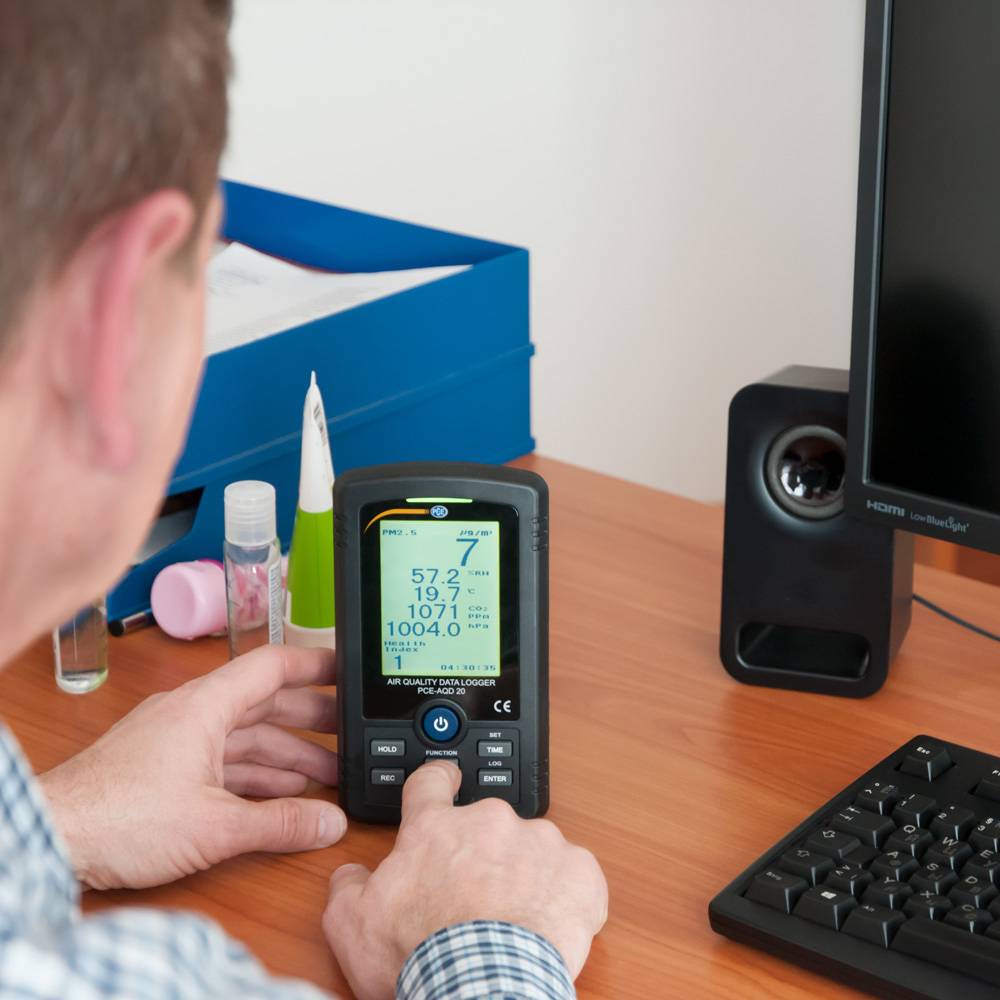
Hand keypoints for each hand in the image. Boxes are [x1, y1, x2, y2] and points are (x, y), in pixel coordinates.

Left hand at [39, 644, 345, 889]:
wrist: (52, 837)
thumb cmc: (118, 817)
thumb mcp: (215, 824)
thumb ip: (280, 823)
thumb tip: (329, 823)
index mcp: (205, 705)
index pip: (272, 666)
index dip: (315, 665)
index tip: (348, 671)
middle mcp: (191, 713)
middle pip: (264, 703)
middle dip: (310, 720)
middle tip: (349, 732)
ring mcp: (175, 739)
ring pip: (244, 736)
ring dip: (285, 756)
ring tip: (325, 776)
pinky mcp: (161, 766)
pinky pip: (221, 760)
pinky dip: (254, 775)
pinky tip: (279, 796)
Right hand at [322, 761, 607, 999]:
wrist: (481, 990)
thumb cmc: (420, 957)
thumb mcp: (352, 925)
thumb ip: (348, 886)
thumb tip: (352, 874)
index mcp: (435, 828)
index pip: (430, 782)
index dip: (437, 780)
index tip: (445, 781)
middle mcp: (489, 821)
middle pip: (484, 826)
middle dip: (480, 856)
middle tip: (472, 901)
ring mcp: (539, 842)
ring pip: (530, 849)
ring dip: (522, 876)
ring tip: (510, 922)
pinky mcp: (579, 871)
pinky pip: (574, 875)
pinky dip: (564, 896)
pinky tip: (548, 925)